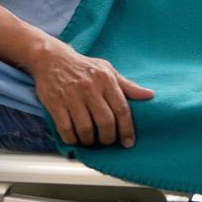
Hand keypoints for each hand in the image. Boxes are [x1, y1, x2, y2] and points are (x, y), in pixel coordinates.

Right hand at [24, 39, 153, 146]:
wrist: (52, 59)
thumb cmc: (84, 66)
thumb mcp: (108, 70)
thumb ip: (128, 86)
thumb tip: (150, 95)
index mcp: (106, 79)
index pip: (121, 109)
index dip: (126, 129)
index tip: (128, 143)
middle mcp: (90, 88)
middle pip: (105, 122)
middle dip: (108, 138)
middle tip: (107, 142)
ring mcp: (71, 96)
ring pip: (86, 129)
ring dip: (90, 141)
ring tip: (91, 141)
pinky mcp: (55, 104)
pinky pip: (66, 129)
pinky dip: (72, 139)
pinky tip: (76, 138)